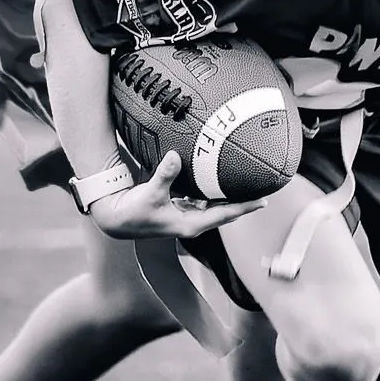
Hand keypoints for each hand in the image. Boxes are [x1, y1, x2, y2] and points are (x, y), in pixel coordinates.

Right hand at [89, 152, 264, 238]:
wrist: (115, 219)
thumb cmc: (132, 212)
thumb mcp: (149, 193)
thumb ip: (165, 175)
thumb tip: (176, 156)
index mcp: (190, 224)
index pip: (225, 215)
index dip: (245, 207)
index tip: (264, 201)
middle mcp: (191, 222)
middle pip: (225, 210)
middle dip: (242, 201)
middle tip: (261, 188)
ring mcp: (185, 216)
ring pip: (214, 205)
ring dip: (228, 195)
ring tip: (244, 183)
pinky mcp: (177, 208)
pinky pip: (201, 199)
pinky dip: (211, 191)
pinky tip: (217, 179)